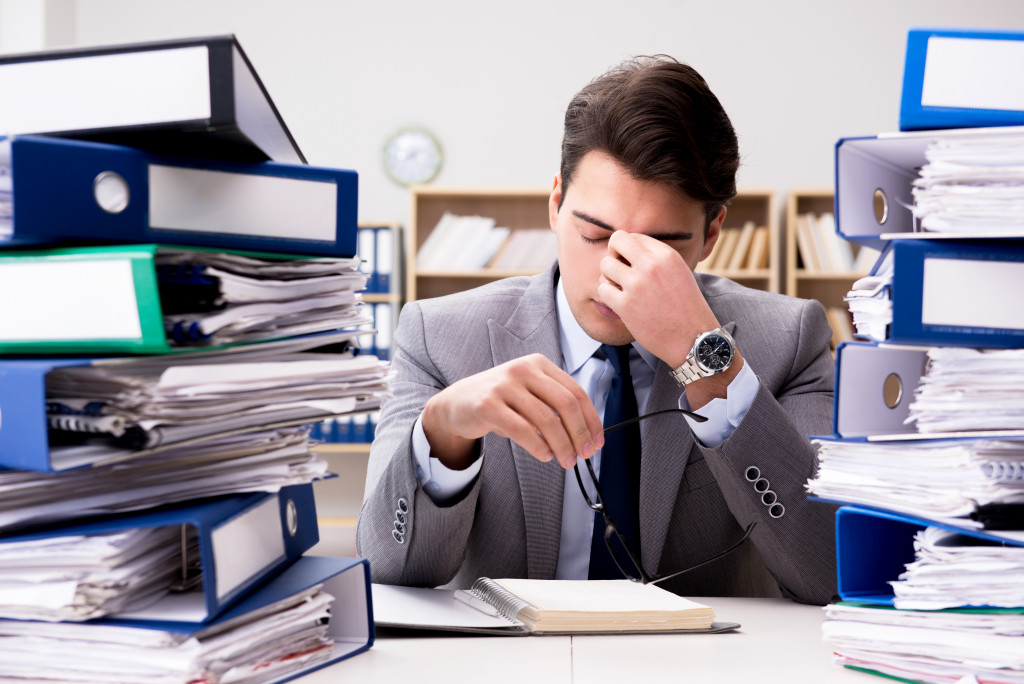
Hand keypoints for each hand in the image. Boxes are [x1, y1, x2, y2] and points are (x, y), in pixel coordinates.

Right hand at [421, 353, 604, 469]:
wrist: (456, 403)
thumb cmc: (499, 401)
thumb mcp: (528, 393)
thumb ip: (554, 406)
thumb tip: (586, 434)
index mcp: (539, 364)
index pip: (576, 392)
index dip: (591, 419)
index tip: (597, 441)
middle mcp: (523, 369)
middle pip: (565, 403)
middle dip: (580, 433)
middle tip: (584, 454)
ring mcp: (504, 385)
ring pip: (546, 419)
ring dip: (562, 445)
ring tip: (566, 460)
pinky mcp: (488, 404)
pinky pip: (522, 430)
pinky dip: (538, 446)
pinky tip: (545, 455)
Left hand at [597, 231, 720, 368]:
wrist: (694, 339)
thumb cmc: (685, 308)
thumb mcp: (679, 272)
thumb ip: (656, 259)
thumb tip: (625, 250)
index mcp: (667, 255)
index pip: (633, 236)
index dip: (628, 250)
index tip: (632, 264)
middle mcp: (651, 265)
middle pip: (616, 241)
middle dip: (614, 254)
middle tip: (621, 271)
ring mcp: (637, 284)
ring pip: (605, 265)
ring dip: (609, 277)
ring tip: (621, 289)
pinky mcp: (626, 305)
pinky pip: (602, 289)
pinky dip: (608, 296)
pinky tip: (620, 303)